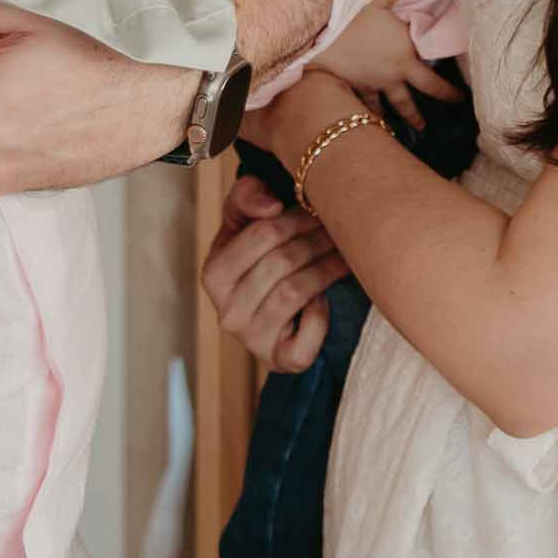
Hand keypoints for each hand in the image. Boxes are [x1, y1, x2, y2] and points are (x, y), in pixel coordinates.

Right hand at [199, 174, 347, 370]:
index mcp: (214, 275)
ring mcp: (253, 340)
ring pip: (296, 291)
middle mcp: (227, 312)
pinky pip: (307, 336)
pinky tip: (325, 299)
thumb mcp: (244, 223)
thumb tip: (271, 205)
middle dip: (317, 240)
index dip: (297, 218)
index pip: (262, 233)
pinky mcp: (281, 361)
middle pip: (282, 261)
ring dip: (327, 267)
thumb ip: (247, 196)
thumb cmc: (259, 260)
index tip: (318, 209)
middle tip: (339, 229)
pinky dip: (321, 315)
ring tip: (343, 254)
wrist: (273, 313)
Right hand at [310, 0, 463, 129]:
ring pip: (387, 107)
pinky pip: (362, 105)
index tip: (459, 100)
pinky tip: (367, 121)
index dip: (448, 92)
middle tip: (431, 125)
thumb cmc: (348, 15)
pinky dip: (367, 114)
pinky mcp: (349, 87)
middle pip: (412, 99)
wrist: (314, 36)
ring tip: (407, 130)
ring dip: (398, 118)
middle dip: (422, 113)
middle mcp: (390, 76)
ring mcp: (369, 85)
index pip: (433, 81)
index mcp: (404, 56)